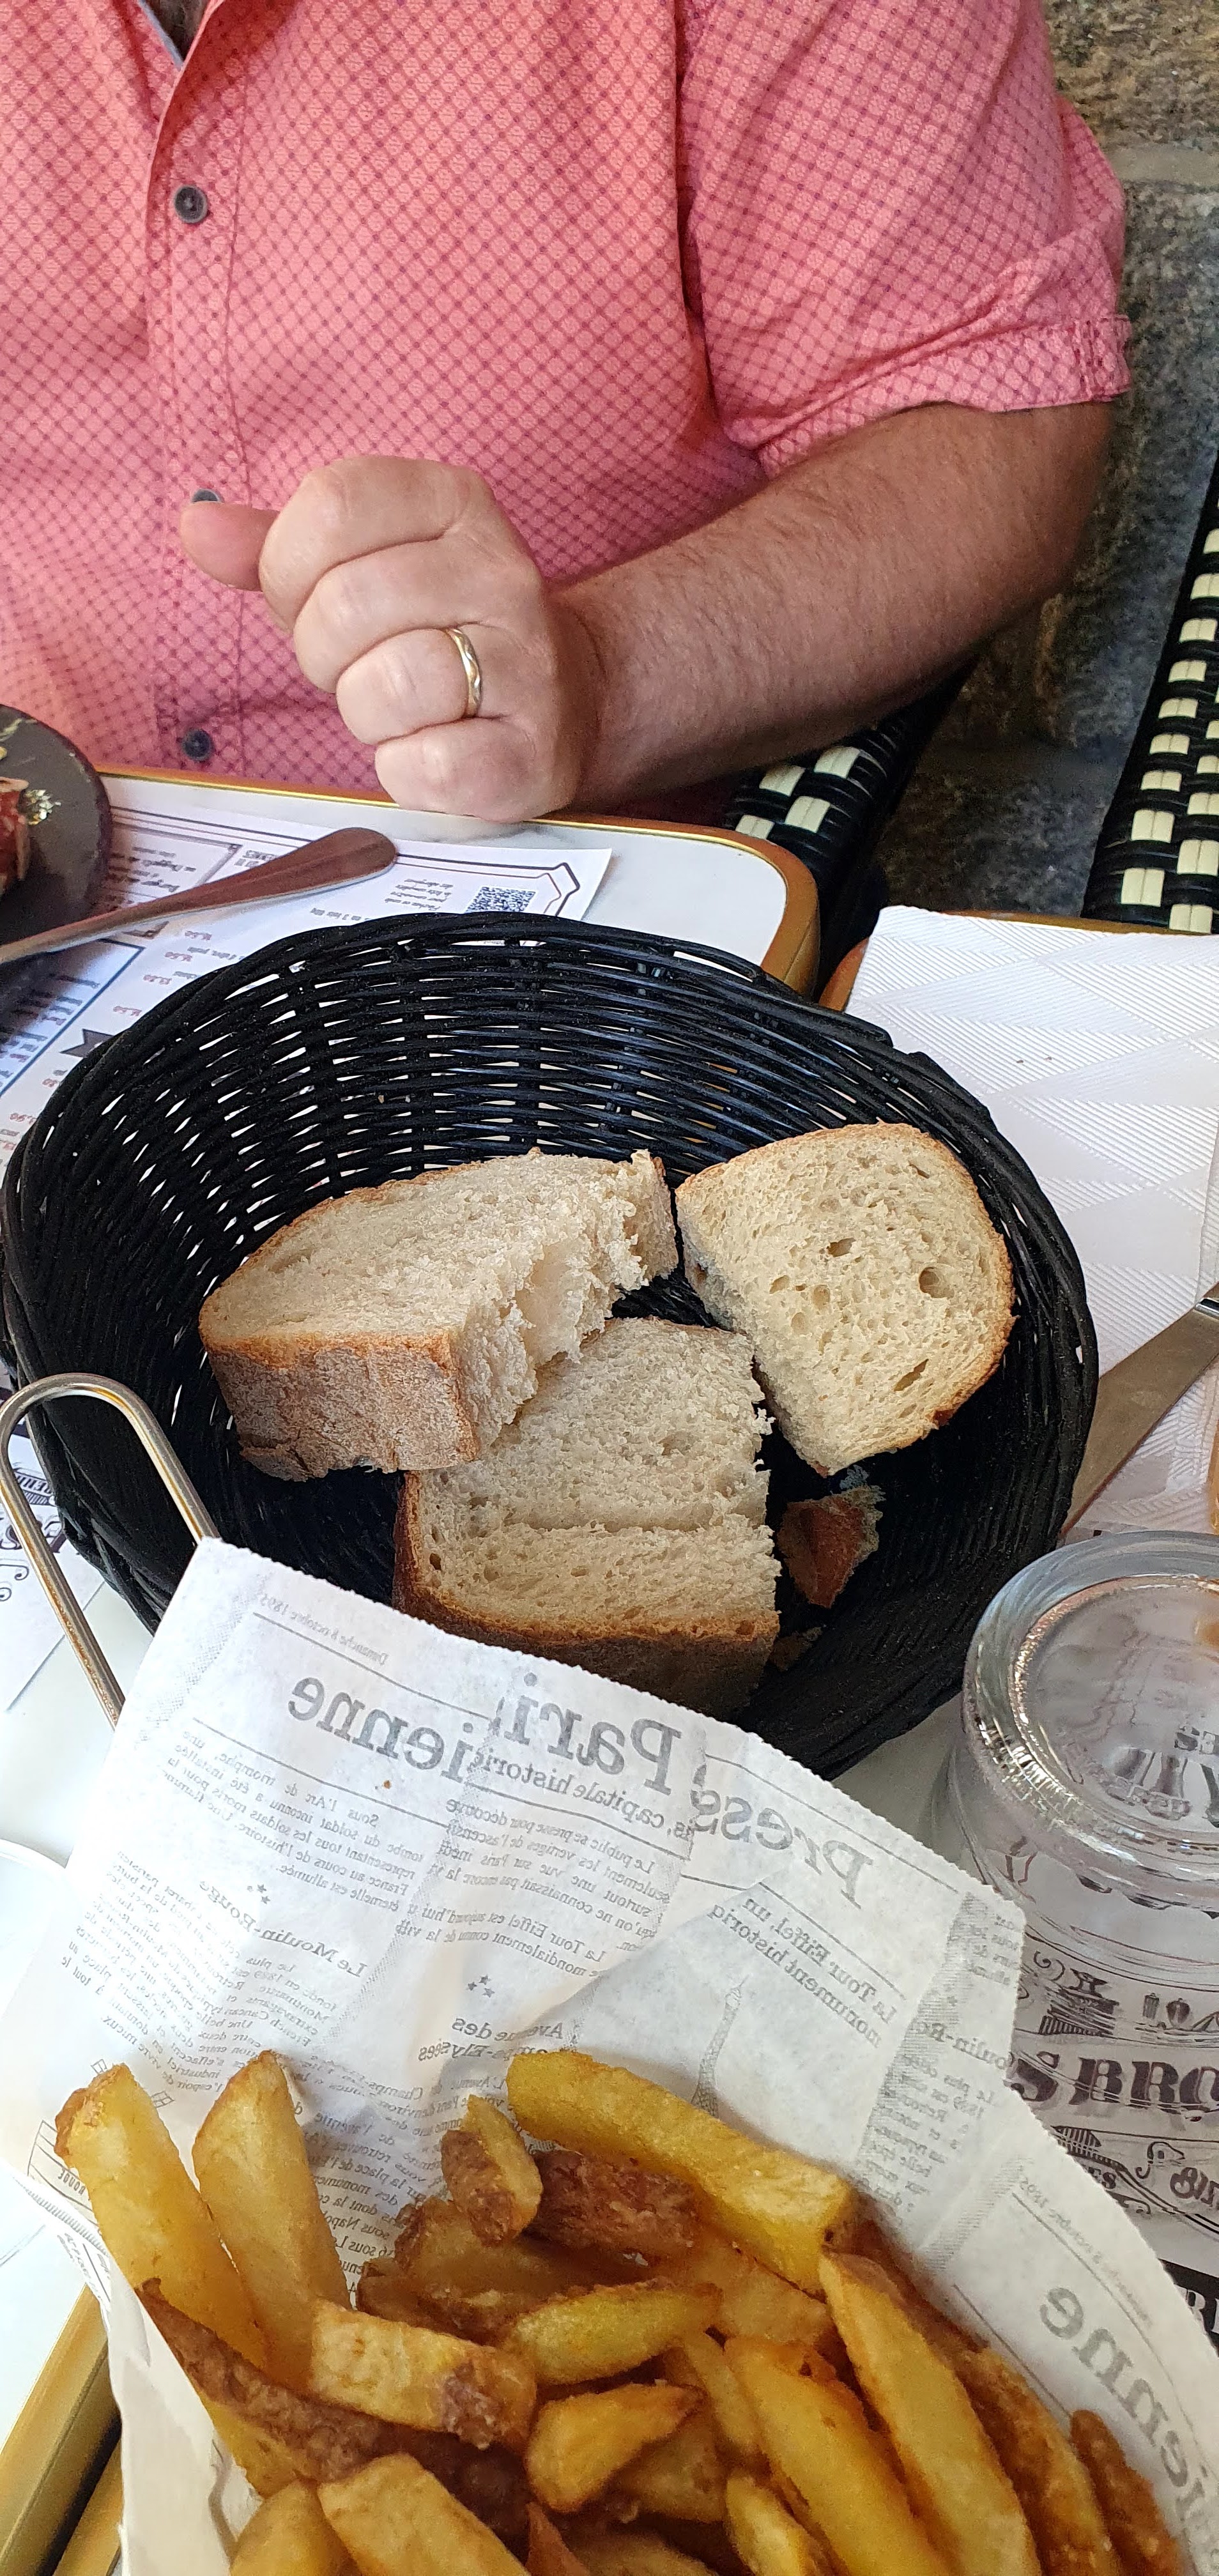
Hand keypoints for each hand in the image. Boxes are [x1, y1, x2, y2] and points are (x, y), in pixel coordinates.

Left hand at [179, 457, 604, 820]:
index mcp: (453, 502)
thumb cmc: (436, 633)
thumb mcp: (361, 567)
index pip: (328, 506)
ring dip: (364, 716)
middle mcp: (500, 571)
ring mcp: (526, 661)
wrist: (564, 704)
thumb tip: (196, 525)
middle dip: (322, 654)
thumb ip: (277, 548)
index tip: (309, 603)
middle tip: (357, 668)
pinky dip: (404, 774)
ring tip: (395, 712)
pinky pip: (424, 765)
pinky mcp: (532, 750)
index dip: (288, 569)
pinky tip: (428, 756)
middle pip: (345, 603)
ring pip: (385, 685)